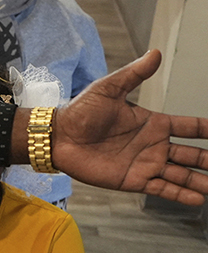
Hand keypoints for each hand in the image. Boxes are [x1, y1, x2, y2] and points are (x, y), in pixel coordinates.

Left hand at [53, 49, 207, 204]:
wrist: (59, 136)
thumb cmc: (81, 111)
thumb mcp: (109, 89)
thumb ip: (134, 74)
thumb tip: (156, 53)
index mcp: (153, 123)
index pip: (189, 127)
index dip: (207, 129)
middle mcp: (153, 145)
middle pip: (192, 154)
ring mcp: (145, 164)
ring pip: (182, 174)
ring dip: (200, 180)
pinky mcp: (133, 180)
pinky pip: (162, 188)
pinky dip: (180, 194)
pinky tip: (198, 199)